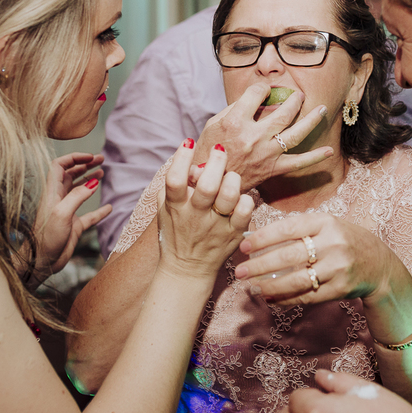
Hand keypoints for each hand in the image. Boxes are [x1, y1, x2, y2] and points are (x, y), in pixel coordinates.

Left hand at [32, 153, 110, 280]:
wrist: (41, 262)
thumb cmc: (46, 238)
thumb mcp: (62, 213)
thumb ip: (77, 196)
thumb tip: (93, 182)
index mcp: (52, 192)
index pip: (60, 166)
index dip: (74, 158)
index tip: (91, 157)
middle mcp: (59, 199)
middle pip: (71, 174)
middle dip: (85, 165)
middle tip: (101, 159)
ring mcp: (67, 211)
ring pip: (79, 190)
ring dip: (90, 180)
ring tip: (103, 173)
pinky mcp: (74, 225)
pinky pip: (89, 215)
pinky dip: (100, 210)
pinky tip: (109, 208)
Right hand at [157, 140, 254, 281]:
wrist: (187, 270)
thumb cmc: (177, 233)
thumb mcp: (166, 209)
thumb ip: (173, 185)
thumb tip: (185, 158)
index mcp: (175, 207)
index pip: (174, 180)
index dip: (181, 158)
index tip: (188, 142)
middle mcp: (195, 216)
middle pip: (206, 185)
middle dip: (215, 162)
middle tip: (219, 150)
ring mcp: (215, 226)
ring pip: (228, 196)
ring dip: (232, 179)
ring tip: (231, 174)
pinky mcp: (234, 233)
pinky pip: (245, 211)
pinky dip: (245, 199)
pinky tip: (240, 196)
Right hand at [196, 83, 333, 191]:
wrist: (208, 183)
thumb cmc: (209, 151)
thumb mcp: (213, 123)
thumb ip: (236, 108)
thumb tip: (258, 97)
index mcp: (235, 122)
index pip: (256, 94)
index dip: (262, 88)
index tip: (264, 90)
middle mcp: (253, 137)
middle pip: (283, 112)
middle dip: (295, 100)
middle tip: (299, 95)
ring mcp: (265, 154)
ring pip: (295, 133)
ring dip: (311, 119)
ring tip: (321, 109)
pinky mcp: (272, 169)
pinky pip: (297, 163)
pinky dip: (315, 157)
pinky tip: (329, 150)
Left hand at [234, 213, 397, 305]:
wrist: (380, 265)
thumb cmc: (345, 241)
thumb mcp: (328, 226)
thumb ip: (299, 230)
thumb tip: (257, 238)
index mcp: (326, 222)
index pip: (288, 228)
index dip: (263, 238)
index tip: (243, 245)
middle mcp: (333, 243)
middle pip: (289, 256)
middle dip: (260, 265)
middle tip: (240, 271)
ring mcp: (338, 268)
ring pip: (296, 280)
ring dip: (270, 286)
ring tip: (253, 288)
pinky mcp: (341, 289)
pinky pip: (307, 297)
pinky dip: (286, 300)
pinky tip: (271, 299)